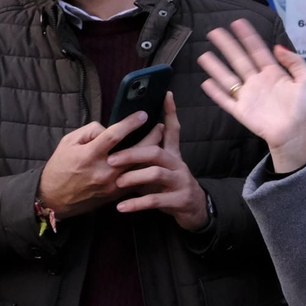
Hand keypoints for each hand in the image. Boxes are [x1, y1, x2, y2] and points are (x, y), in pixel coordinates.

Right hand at [38, 112, 151, 219]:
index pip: (114, 136)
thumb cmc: (60, 168)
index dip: (130, 123)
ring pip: (140, 167)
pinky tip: (151, 158)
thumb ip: (90, 131)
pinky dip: (144, 167)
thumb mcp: (68, 143)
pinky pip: (136, 178)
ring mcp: (112, 185)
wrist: (54, 199)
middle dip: (151, 137)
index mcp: (89, 156)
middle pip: (134, 152)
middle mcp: (103, 171)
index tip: (143, 114)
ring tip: (159, 139)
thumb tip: (110, 127)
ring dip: (151, 152)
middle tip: (159, 125)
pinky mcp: (117, 194)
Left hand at [111, 93, 209, 231]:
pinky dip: (137, 203)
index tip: (165, 94)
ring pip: (157, 173)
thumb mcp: (159, 169)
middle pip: (156, 152)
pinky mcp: (179, 200)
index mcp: (173, 155)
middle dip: (133, 153)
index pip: (173, 129)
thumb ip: (145, 157)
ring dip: (134, 177)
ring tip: (117, 183)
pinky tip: (122, 207)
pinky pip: (156, 199)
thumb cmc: (169, 186)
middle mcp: (178, 164)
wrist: (194, 210)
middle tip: (111, 159)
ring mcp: (181, 182)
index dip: (170, 112)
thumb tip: (121, 143)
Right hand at [199, 19, 305, 171]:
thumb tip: (278, 47)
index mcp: (274, 73)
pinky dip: (216, 92)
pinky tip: (206, 82)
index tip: (238, 23)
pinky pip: (225, 100)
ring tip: (203, 54)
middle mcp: (258, 82)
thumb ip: (295, 62)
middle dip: (228, 45)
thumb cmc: (304, 108)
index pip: (258, 51)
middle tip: (215, 31)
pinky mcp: (241, 111)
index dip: (248, 37)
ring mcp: (248, 96)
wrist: (297, 133)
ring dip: (216, 66)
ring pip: (228, 77)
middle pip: (239, 59)